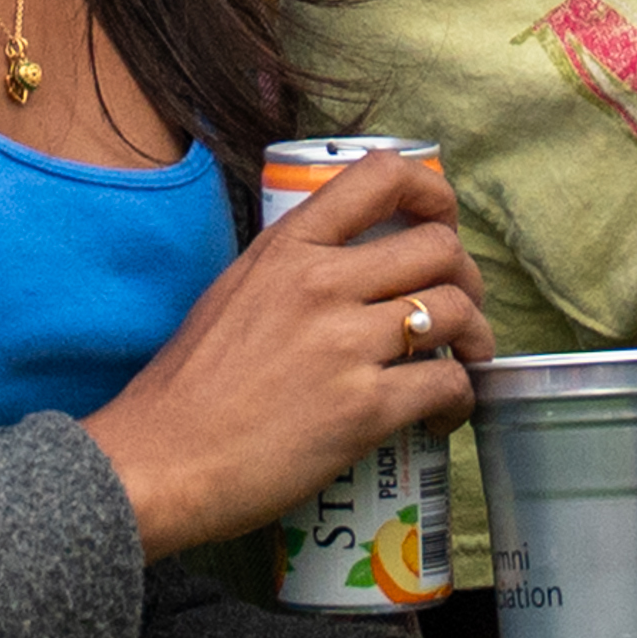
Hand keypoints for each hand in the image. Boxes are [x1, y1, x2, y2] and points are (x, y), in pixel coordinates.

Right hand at [79, 151, 492, 556]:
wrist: (161, 461)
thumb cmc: (186, 387)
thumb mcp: (232, 294)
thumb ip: (289, 272)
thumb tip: (345, 270)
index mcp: (286, 248)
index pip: (381, 176)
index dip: (432, 194)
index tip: (439, 223)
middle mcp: (320, 282)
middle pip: (439, 248)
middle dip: (466, 278)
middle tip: (459, 309)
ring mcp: (345, 344)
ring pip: (455, 312)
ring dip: (476, 338)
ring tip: (463, 361)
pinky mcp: (364, 408)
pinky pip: (448, 384)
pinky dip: (460, 400)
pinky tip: (441, 416)